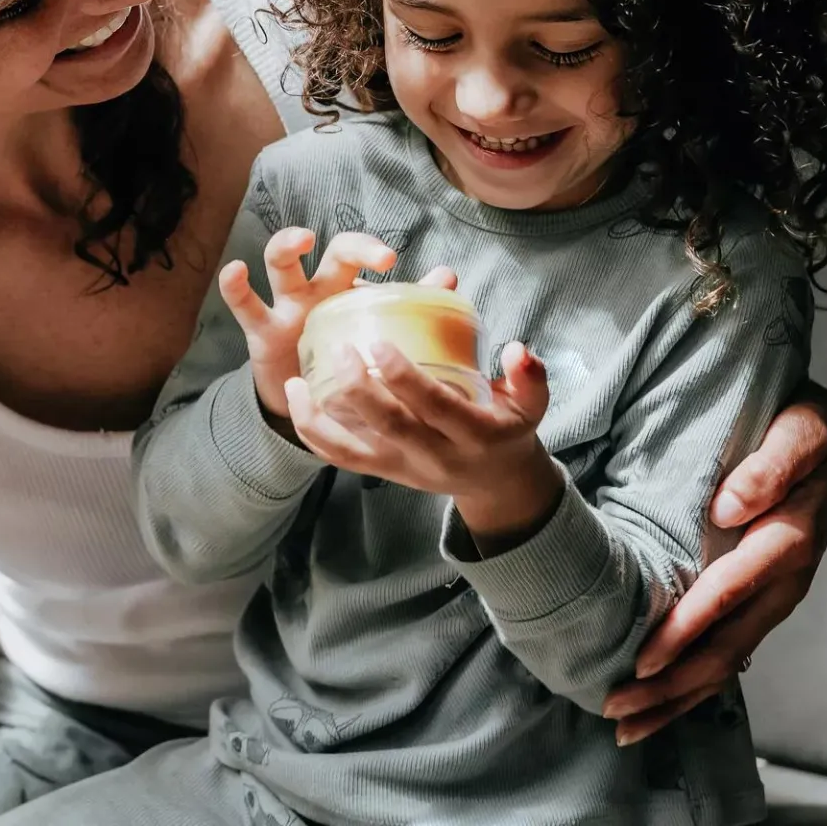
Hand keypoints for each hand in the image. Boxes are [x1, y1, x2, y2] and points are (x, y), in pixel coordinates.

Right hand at [218, 229, 400, 419]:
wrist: (307, 403)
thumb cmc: (342, 357)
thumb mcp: (372, 332)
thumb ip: (410, 304)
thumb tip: (449, 276)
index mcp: (347, 288)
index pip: (359, 253)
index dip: (373, 249)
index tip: (394, 262)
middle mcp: (318, 288)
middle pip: (332, 251)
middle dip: (354, 246)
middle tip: (380, 258)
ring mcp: (287, 306)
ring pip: (280, 264)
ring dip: (287, 245)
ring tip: (301, 240)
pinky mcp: (261, 331)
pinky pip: (245, 304)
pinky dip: (235, 287)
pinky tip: (235, 271)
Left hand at [286, 340, 561, 550]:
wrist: (496, 483)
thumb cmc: (507, 428)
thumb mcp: (531, 405)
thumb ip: (530, 376)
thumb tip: (516, 349)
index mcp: (473, 435)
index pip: (435, 407)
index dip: (405, 378)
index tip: (378, 344)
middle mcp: (435, 457)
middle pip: (390, 427)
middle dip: (360, 390)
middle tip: (339, 351)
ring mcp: (404, 468)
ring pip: (354, 451)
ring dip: (321, 417)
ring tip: (297, 380)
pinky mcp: (383, 472)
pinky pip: (341, 458)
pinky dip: (313, 432)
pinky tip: (295, 398)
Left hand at [601, 381, 826, 744]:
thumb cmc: (810, 423)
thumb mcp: (806, 428)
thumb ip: (774, 464)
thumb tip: (732, 508)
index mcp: (790, 537)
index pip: (732, 590)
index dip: (689, 627)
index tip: (645, 660)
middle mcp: (785, 578)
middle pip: (726, 644)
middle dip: (673, 683)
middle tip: (617, 708)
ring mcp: (776, 595)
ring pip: (727, 658)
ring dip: (678, 696)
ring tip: (626, 725)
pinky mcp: (764, 599)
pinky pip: (731, 648)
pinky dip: (696, 681)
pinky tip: (662, 705)